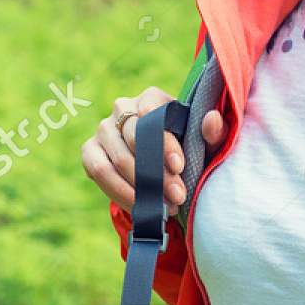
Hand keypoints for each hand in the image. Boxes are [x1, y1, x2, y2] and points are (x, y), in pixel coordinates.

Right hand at [81, 90, 226, 216]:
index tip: (179, 167)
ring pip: (116, 158)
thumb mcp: (203, 143)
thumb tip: (212, 120)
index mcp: (151, 98)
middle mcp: (122, 107)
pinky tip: (140, 206)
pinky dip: (120, 193)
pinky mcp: (90, 150)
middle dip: (156, 172)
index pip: (151, 112)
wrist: (160, 166)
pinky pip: (100, 173)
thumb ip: (214, 132)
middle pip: (133, 137)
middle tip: (176, 196)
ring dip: (140, 187)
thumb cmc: (186, 148)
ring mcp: (103, 129)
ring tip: (162, 207)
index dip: (164, 141)